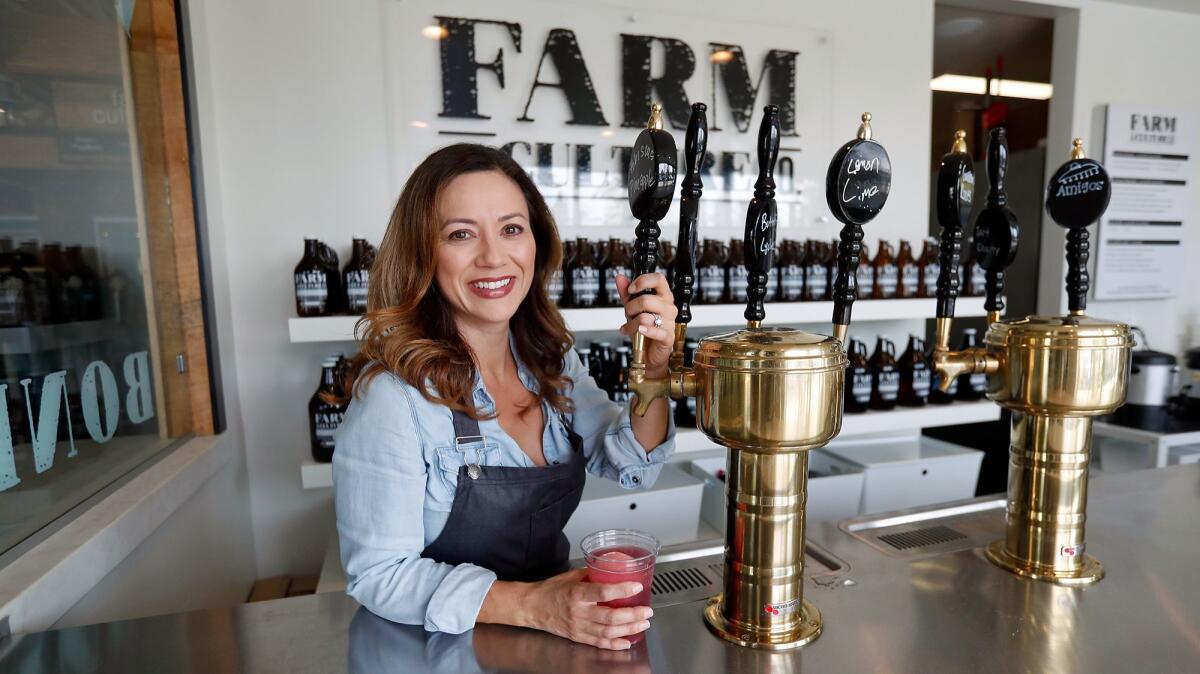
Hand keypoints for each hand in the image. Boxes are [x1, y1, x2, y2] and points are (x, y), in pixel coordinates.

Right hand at [522, 568, 652, 649]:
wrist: (532, 607)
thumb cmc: (549, 590)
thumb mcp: (570, 576)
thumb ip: (591, 574)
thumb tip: (611, 569)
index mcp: (577, 593)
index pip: (603, 593)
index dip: (622, 590)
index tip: (636, 587)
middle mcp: (578, 612)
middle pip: (610, 617)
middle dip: (633, 615)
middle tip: (647, 610)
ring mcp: (578, 627)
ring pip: (608, 632)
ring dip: (629, 629)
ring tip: (643, 623)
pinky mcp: (578, 637)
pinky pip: (599, 643)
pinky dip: (615, 644)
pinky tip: (627, 641)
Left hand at [615, 273, 676, 377]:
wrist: (648, 352)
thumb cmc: (643, 328)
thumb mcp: (632, 308)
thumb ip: (626, 293)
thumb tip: (619, 277)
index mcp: (663, 296)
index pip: (659, 279)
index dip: (643, 281)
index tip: (631, 289)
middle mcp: (669, 307)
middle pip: (647, 299)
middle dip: (631, 307)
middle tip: (628, 314)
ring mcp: (670, 322)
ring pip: (645, 317)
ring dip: (631, 323)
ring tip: (629, 327)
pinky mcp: (668, 337)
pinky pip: (655, 331)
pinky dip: (642, 331)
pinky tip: (638, 331)